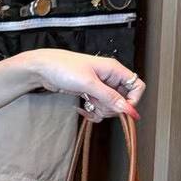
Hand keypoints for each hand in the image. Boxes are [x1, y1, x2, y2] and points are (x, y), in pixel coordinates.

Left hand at [28, 49, 144, 121]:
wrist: (43, 69)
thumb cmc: (64, 67)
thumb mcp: (89, 84)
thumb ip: (109, 97)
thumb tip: (126, 108)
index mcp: (114, 70)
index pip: (136, 86)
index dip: (132, 100)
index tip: (122, 109)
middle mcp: (109, 77)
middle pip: (123, 100)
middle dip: (112, 108)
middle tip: (98, 105)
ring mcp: (100, 86)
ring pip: (110, 106)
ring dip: (100, 111)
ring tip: (88, 105)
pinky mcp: (90, 93)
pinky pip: (99, 108)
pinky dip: (92, 113)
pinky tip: (83, 109)